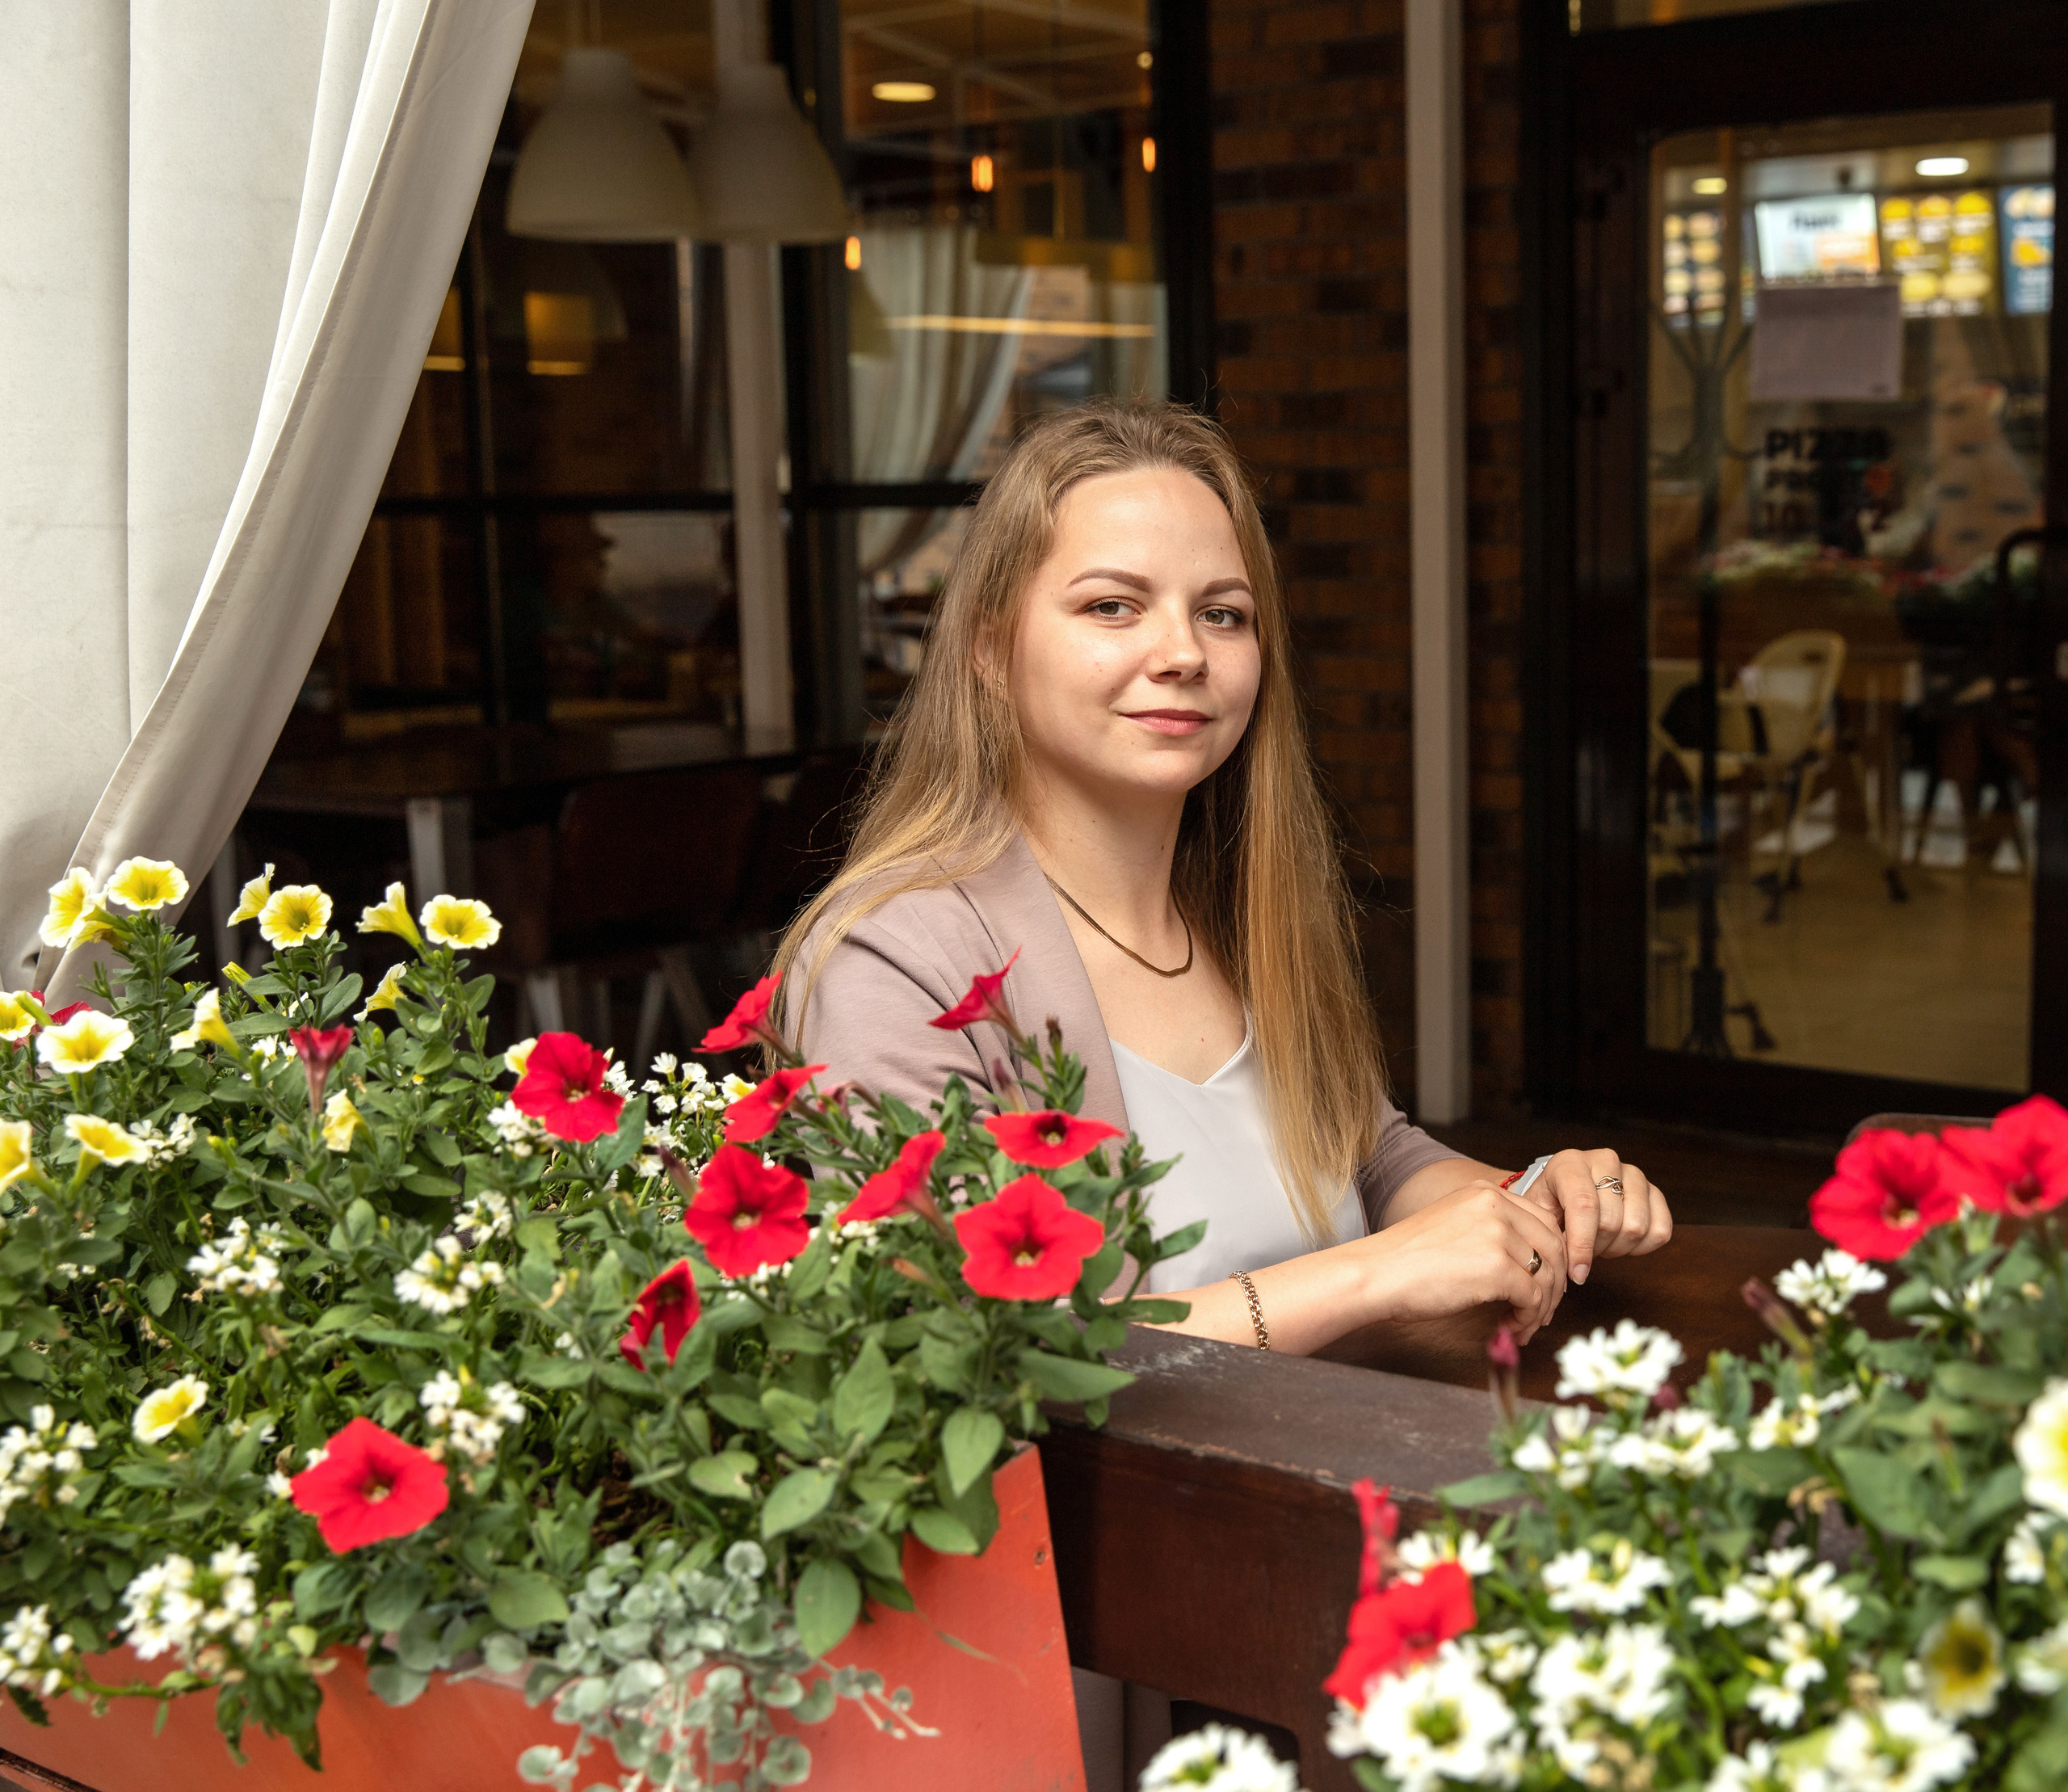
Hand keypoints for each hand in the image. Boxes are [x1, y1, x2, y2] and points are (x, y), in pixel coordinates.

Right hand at [1361, 1180, 1569, 1344]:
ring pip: (1547, 1275)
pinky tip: (1511, 1327)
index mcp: (1484, 1192)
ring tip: (1524, 1324)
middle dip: (1555, 1284)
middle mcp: (1495, 1206)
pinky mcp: (1496, 1268)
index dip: (1552, 1256)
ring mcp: (1497, 1235)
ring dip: (1542, 1307)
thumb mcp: (1453, 1227)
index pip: (1543, 1222)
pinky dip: (1528, 1319)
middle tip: (1543, 1310)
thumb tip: (1527, 1263)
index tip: (1544, 1282)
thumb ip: (1489, 1232)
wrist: (1375, 1274)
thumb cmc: (1405, 1260)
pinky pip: (1532, 1299)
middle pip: (1554, 1246)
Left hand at [1525, 1148, 1673, 1283]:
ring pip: (1636, 1227)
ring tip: (1598, 1242)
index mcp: (1570, 1162)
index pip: (1584, 1205)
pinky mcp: (1654, 1192)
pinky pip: (1661, 1230)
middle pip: (1610, 1221)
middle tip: (1581, 1251)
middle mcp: (1605, 1161)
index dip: (1581, 1245)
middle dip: (1594, 1249)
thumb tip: (1573, 1272)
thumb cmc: (1550, 1206)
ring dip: (1616, 1248)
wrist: (1565, 1193)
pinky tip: (1619, 1241)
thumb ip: (1549, 1236)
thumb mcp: (1538, 1216)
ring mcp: (1634, 1174)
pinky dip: (1641, 1248)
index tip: (1577, 1273)